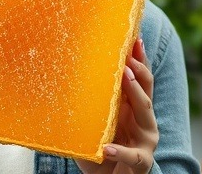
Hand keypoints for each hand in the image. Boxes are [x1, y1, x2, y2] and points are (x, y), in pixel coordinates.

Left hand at [76, 38, 157, 173]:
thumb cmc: (100, 148)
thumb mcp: (93, 122)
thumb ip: (87, 104)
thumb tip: (56, 75)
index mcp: (133, 107)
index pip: (141, 79)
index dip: (140, 59)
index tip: (135, 38)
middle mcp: (144, 120)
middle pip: (145, 89)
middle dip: (138, 70)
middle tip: (126, 55)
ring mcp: (145, 140)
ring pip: (145, 113)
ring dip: (135, 93)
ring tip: (124, 78)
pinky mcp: (141, 161)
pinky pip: (131, 156)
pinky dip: (118, 152)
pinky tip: (106, 148)